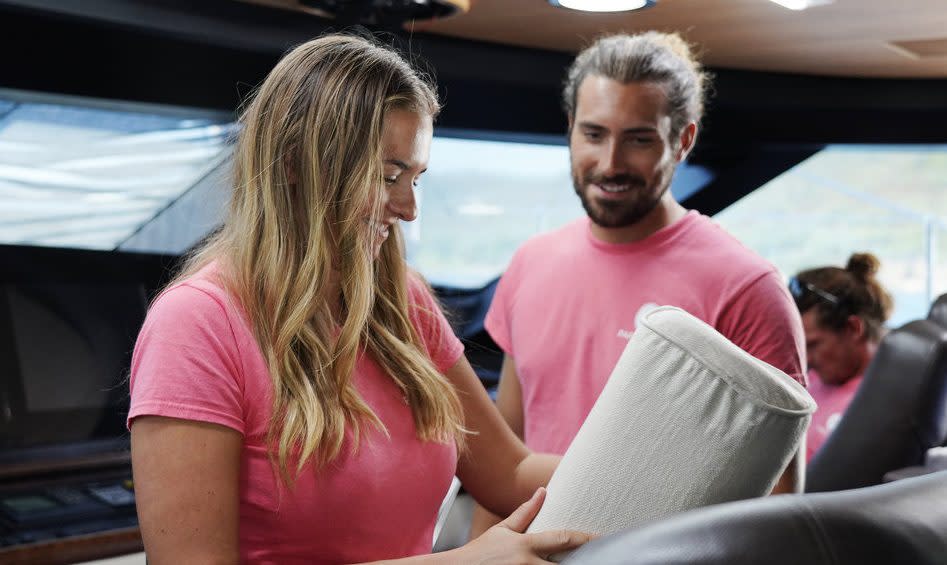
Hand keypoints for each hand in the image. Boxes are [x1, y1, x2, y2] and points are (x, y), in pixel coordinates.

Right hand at [457, 488, 592, 563]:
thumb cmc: (481, 552)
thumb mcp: (503, 530)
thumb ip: (525, 512)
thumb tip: (543, 491)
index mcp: (525, 545)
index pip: (562, 539)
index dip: (585, 538)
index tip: (601, 537)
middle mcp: (527, 563)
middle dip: (583, 562)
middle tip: (603, 558)